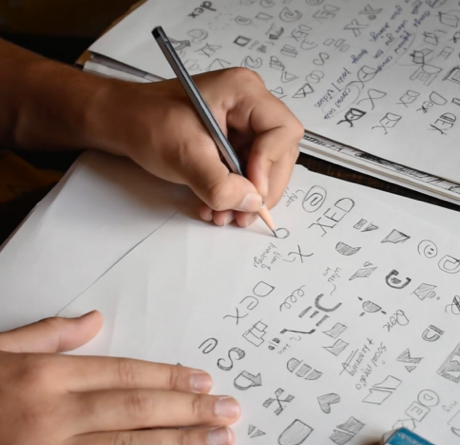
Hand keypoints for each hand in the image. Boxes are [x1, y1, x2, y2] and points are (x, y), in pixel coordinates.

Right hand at [0, 311, 239, 443]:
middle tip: (229, 412)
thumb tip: (94, 320)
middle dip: (189, 413)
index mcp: (45, 379)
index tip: (204, 382)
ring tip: (218, 442)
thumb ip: (50, 335)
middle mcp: (53, 417)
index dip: (169, 377)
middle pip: (136, 411)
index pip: (125, 374)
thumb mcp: (2, 350)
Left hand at [95, 68, 303, 226]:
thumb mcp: (184, 155)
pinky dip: (233, 192)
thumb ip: (220, 184)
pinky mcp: (231, 140)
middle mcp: (248, 105)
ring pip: (263, 167)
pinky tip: (216, 206)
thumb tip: (252, 203)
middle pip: (279, 152)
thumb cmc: (146, 122)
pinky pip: (245, 171)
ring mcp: (241, 123)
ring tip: (225, 215)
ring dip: (246, 196)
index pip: (282, 131)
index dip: (271, 165)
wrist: (122, 123)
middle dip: (262, 187)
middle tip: (244, 213)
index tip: (252, 191)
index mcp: (243, 92)